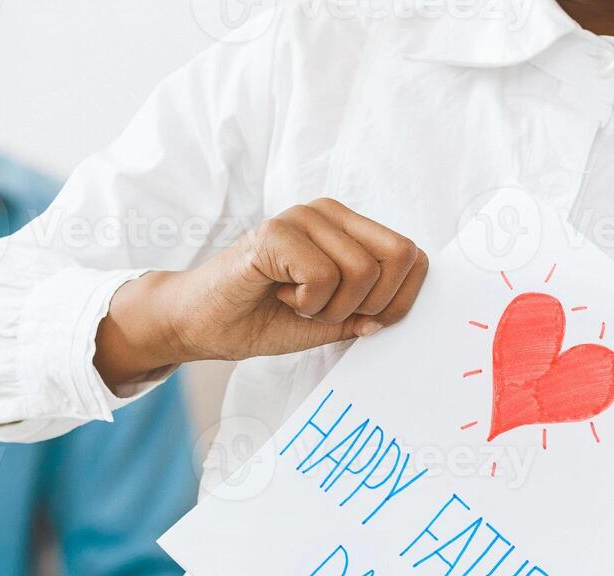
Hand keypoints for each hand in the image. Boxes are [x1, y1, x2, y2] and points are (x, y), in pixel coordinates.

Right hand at [94, 198, 428, 388]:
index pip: (412, 255)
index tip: (365, 322)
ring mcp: (302, 217)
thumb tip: (394, 316)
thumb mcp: (328, 321)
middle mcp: (329, 213)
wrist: (201, 324)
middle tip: (328, 312)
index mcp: (347, 227)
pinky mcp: (277, 233)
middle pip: (399, 257)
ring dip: (333, 308)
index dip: (400, 300)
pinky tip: (281, 296)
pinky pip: (325, 277)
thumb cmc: (261, 319)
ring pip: (363, 271)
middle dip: (371, 304)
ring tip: (297, 303)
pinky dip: (308, 303)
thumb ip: (365, 314)